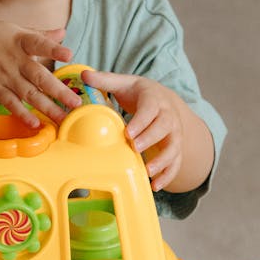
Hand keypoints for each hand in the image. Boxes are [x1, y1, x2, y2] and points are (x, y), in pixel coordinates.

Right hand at [0, 23, 80, 126]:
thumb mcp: (14, 29)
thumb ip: (40, 35)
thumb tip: (63, 32)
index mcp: (20, 41)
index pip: (39, 44)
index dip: (53, 49)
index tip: (69, 54)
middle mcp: (14, 60)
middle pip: (39, 77)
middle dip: (59, 91)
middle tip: (76, 103)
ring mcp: (4, 76)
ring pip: (29, 94)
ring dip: (47, 108)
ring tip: (63, 119)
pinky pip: (10, 103)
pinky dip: (22, 114)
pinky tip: (35, 123)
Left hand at [82, 69, 185, 190]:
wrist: (166, 100)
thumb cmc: (141, 93)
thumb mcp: (125, 83)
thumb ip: (105, 79)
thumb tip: (84, 73)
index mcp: (154, 100)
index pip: (150, 110)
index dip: (141, 121)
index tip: (128, 132)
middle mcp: (168, 117)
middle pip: (164, 128)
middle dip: (150, 139)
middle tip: (135, 148)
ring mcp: (174, 135)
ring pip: (173, 148)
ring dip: (162, 161)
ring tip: (148, 172)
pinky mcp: (175, 149)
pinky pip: (175, 163)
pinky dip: (168, 176)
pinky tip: (155, 185)